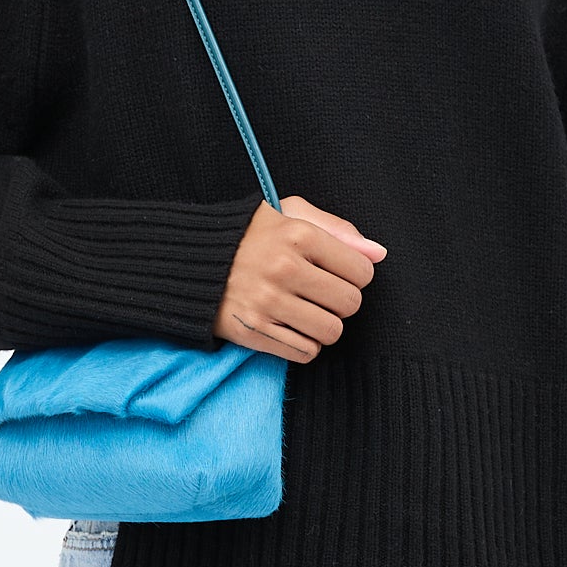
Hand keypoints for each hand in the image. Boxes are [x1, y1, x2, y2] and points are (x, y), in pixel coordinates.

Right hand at [214, 194, 384, 361]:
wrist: (188, 260)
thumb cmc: (247, 235)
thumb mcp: (288, 214)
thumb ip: (337, 230)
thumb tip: (378, 254)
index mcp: (298, 235)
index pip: (361, 271)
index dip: (355, 275)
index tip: (336, 273)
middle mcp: (284, 269)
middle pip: (349, 304)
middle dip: (341, 302)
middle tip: (321, 294)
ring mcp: (268, 303)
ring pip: (331, 332)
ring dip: (324, 325)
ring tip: (306, 312)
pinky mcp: (254, 331)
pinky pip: (305, 353)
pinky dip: (305, 345)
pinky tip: (291, 327)